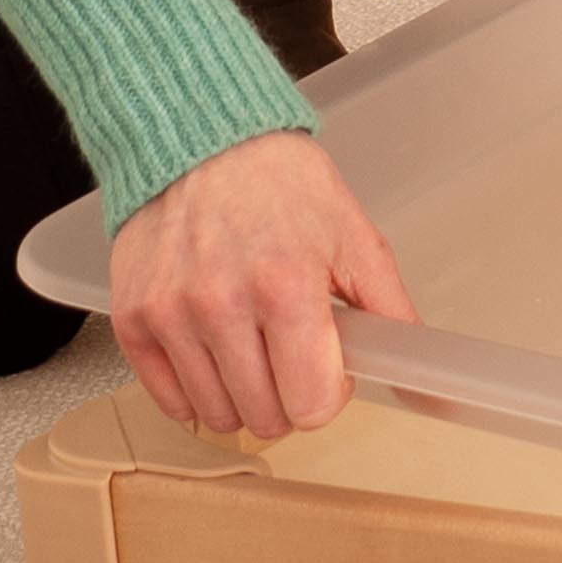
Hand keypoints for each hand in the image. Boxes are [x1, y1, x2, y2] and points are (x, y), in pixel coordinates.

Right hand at [109, 130, 415, 441]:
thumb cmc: (284, 187)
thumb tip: (428, 378)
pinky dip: (198, 391)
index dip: (331, 394)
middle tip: (292, 353)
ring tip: (255, 348)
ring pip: (219, 416)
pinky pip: (170, 401)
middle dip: (291, 398)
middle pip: (267, 418)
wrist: (205, 143)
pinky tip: (217, 355)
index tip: (329, 367)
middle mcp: (222, 306)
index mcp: (287, 288)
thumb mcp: (356, 241)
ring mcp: (171, 315)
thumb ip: (393, 316)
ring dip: (245, 398)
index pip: (313, 404)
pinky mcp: (133, 319)